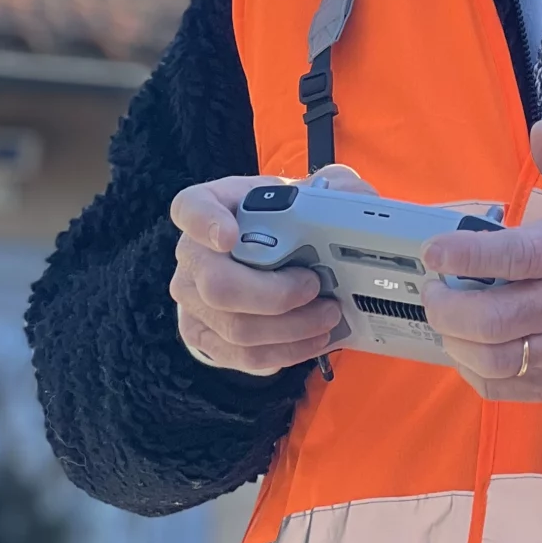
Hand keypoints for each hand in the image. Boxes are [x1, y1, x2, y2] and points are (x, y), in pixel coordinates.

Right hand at [169, 165, 370, 376]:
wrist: (265, 255)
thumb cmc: (282, 221)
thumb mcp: (306, 194)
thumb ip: (333, 186)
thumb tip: (350, 196)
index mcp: (210, 205)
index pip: (191, 208)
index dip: (205, 223)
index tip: (230, 235)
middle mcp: (192, 254)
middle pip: (216, 284)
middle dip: (275, 294)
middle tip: (315, 286)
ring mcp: (192, 299)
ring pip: (235, 328)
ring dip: (290, 328)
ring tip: (328, 316)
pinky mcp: (204, 336)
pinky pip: (243, 355)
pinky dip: (286, 351)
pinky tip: (314, 338)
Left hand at [420, 123, 541, 402]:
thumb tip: (540, 132)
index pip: (517, 259)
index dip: (468, 256)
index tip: (433, 252)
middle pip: (495, 318)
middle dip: (448, 307)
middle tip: (434, 289)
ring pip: (495, 358)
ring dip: (455, 340)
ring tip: (447, 317)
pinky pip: (502, 387)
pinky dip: (471, 369)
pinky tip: (468, 345)